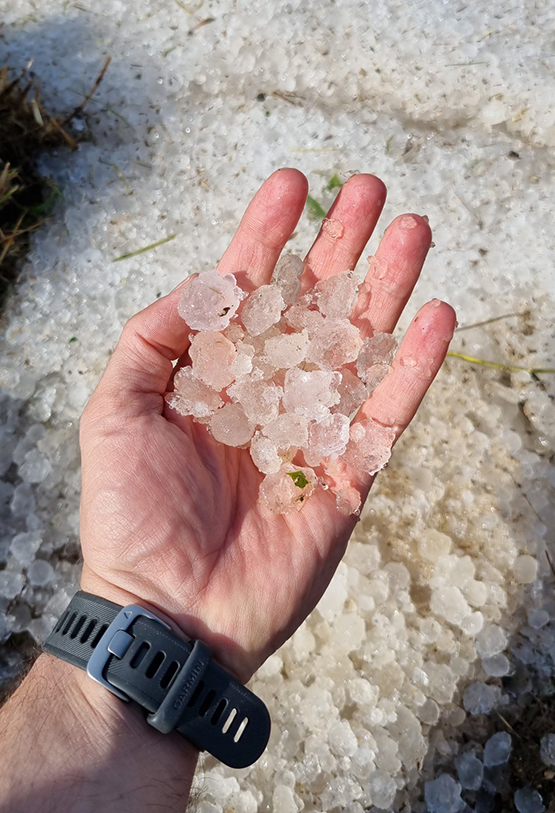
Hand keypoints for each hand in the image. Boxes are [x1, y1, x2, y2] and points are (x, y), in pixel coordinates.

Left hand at [79, 169, 455, 682]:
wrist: (166, 609)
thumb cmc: (131, 513)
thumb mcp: (115, 411)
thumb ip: (150, 338)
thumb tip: (202, 283)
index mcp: (215, 374)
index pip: (248, 290)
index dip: (268, 235)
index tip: (291, 183)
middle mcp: (267, 393)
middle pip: (313, 306)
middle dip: (341, 246)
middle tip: (370, 189)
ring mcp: (311, 431)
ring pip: (358, 346)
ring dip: (388, 289)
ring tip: (413, 231)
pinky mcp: (347, 476)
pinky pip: (387, 414)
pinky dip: (413, 369)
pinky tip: (433, 318)